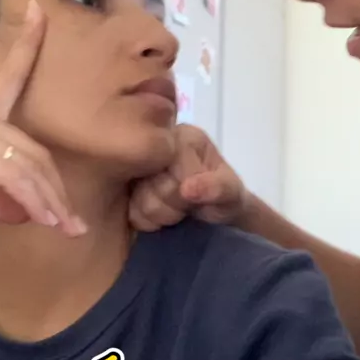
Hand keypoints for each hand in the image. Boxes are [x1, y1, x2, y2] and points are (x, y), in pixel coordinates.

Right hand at [0, 0, 85, 235]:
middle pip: (33, 149)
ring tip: (67, 229)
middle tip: (75, 224)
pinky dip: (34, 199)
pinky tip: (48, 218)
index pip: (10, 71)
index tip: (40, 12)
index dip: (28, 42)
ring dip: (51, 201)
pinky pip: (14, 175)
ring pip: (29, 165)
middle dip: (56, 188)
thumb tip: (21, 206)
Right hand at [129, 124, 246, 231]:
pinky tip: (163, 216)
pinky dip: (150, 222)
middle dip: (174, 202)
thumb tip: (187, 188)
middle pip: (151, 183)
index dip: (185, 186)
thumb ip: (217, 187)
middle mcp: (154, 147)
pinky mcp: (127, 190)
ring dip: (164, 214)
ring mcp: (137, 168)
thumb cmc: (226, 197)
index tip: (199, 193)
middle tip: (190, 203)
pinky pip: (132, 214)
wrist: (216, 216)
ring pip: (140, 201)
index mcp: (183, 137)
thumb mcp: (232, 193)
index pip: (171, 161)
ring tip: (179, 209)